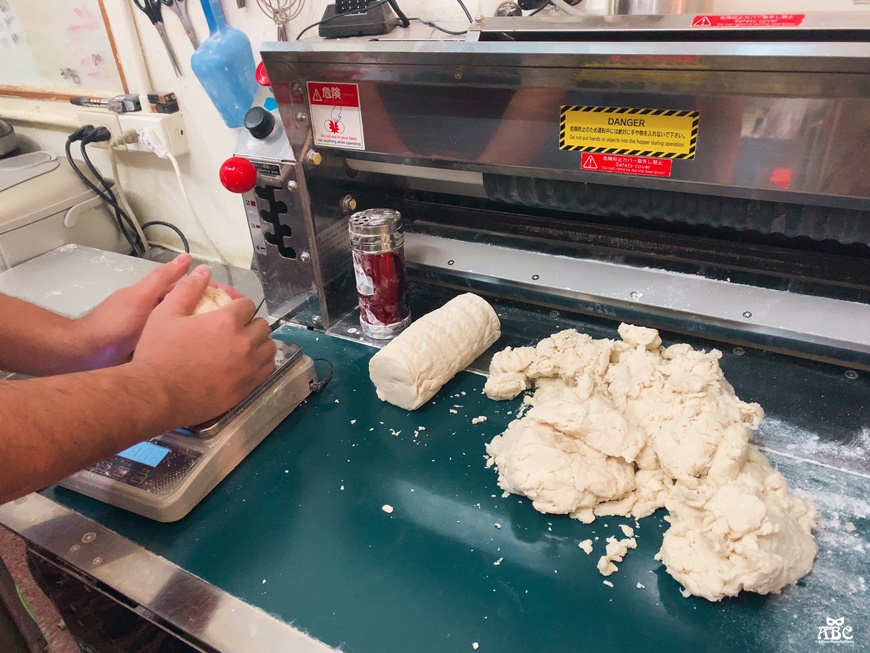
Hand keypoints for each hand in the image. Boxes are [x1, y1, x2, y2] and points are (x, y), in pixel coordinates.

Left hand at [73, 255, 242, 370]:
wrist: (87, 356)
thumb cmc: (112, 325)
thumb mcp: (140, 297)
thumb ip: (163, 279)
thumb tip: (188, 259)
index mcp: (160, 297)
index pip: (197, 289)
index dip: (219, 293)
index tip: (240, 302)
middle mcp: (164, 314)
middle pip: (199, 310)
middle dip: (222, 314)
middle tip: (244, 325)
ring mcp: (163, 335)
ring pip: (195, 330)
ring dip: (213, 333)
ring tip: (235, 340)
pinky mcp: (160, 353)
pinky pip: (186, 348)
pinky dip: (201, 349)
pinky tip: (215, 356)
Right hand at [131, 265, 276, 426]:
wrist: (155, 395)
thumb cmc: (157, 352)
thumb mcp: (165, 314)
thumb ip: (187, 290)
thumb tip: (203, 271)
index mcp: (225, 322)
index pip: (247, 305)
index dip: (238, 307)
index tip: (230, 312)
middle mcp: (243, 343)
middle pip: (262, 326)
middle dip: (251, 324)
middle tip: (236, 330)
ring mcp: (247, 368)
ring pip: (269, 349)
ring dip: (259, 344)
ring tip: (244, 347)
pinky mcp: (246, 389)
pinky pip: (266, 371)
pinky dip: (261, 365)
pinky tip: (247, 365)